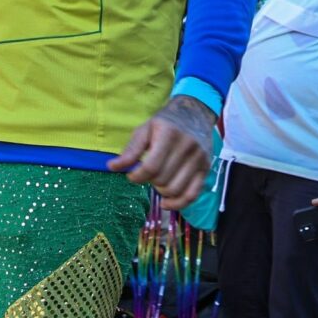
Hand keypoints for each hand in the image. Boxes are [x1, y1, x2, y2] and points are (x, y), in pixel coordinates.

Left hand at [109, 94, 215, 208]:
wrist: (195, 113)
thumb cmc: (165, 122)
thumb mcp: (144, 129)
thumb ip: (130, 150)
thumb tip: (112, 167)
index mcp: (169, 134)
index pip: (151, 167)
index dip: (136, 177)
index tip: (131, 175)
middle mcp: (187, 147)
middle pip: (162, 180)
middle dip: (149, 181)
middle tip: (147, 174)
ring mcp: (199, 159)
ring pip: (175, 190)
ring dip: (161, 192)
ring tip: (157, 181)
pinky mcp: (206, 169)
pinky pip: (192, 195)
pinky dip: (178, 204)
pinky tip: (166, 203)